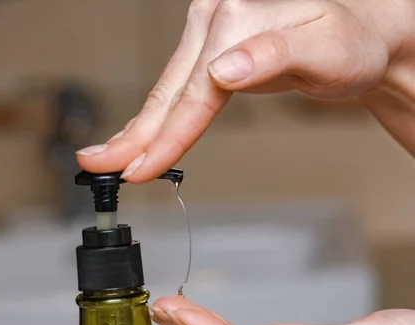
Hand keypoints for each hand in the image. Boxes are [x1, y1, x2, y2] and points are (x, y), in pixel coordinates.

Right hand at [76, 0, 414, 181]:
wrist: (363, 33)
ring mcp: (210, 35)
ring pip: (166, 92)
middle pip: (167, 92)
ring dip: (136, 130)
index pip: (192, 93)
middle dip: (132, 137)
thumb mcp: (326, 48)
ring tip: (107, 157)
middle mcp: (215, 22)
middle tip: (97, 167)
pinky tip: (142, 132)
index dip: (165, 137)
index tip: (139, 168)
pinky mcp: (211, 50)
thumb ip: (272, 56)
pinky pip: (178, 89)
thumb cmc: (352, 40)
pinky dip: (157, 117)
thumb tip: (222, 70)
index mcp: (234, 19)